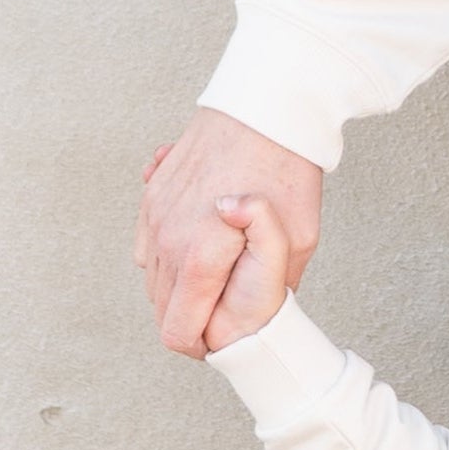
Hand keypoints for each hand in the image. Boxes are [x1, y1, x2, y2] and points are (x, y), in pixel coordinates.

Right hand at [136, 109, 323, 358]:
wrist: (266, 104)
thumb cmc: (286, 168)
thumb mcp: (301, 239)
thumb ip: (277, 283)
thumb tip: (266, 308)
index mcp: (199, 260)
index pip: (177, 332)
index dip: (198, 345)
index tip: (219, 338)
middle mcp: (166, 239)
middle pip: (160, 305)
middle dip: (189, 313)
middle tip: (224, 303)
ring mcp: (154, 212)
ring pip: (152, 272)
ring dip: (177, 280)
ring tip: (216, 268)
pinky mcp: (152, 190)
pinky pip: (148, 237)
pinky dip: (167, 244)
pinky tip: (199, 232)